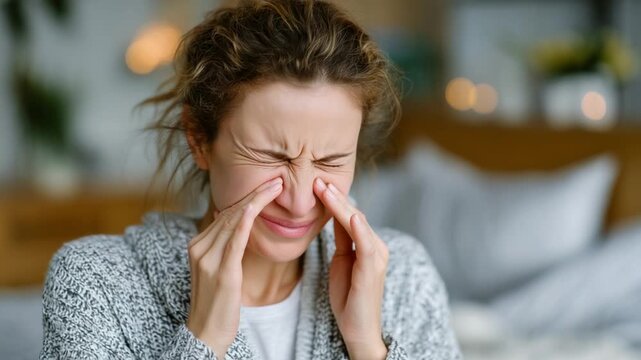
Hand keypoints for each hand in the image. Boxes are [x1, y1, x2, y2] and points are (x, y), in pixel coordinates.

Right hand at [186, 177, 282, 356]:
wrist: (206, 333)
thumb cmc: (218, 303)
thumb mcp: (217, 269)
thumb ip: (224, 245)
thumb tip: (233, 220)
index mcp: (198, 244)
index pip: (225, 213)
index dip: (247, 197)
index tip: (267, 185)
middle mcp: (199, 247)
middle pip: (230, 212)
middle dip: (255, 194)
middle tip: (277, 179)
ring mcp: (207, 258)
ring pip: (234, 220)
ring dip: (256, 200)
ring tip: (275, 186)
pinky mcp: (221, 270)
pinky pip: (235, 239)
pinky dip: (246, 219)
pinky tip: (256, 206)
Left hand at [313, 178, 388, 359]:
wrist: (358, 329)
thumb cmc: (349, 297)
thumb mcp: (341, 261)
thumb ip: (341, 239)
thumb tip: (333, 216)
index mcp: (367, 244)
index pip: (349, 215)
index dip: (333, 199)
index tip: (316, 183)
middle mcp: (376, 246)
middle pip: (353, 215)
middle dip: (335, 197)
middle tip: (317, 179)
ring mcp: (376, 256)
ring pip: (357, 224)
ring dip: (341, 206)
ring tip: (326, 189)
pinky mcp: (372, 269)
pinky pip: (366, 245)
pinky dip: (359, 229)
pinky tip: (350, 216)